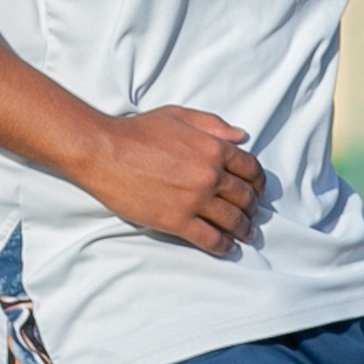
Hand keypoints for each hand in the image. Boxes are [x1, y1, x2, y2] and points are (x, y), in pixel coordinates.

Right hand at [82, 106, 262, 254]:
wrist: (105, 151)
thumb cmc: (138, 131)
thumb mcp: (179, 116)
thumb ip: (213, 124)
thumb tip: (242, 136)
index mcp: (213, 147)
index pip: (250, 168)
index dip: (258, 181)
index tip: (257, 190)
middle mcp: (210, 175)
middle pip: (244, 196)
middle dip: (252, 208)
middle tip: (252, 215)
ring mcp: (195, 200)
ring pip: (232, 220)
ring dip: (243, 229)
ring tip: (245, 235)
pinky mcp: (177, 221)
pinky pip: (210, 239)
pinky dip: (223, 246)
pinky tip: (227, 248)